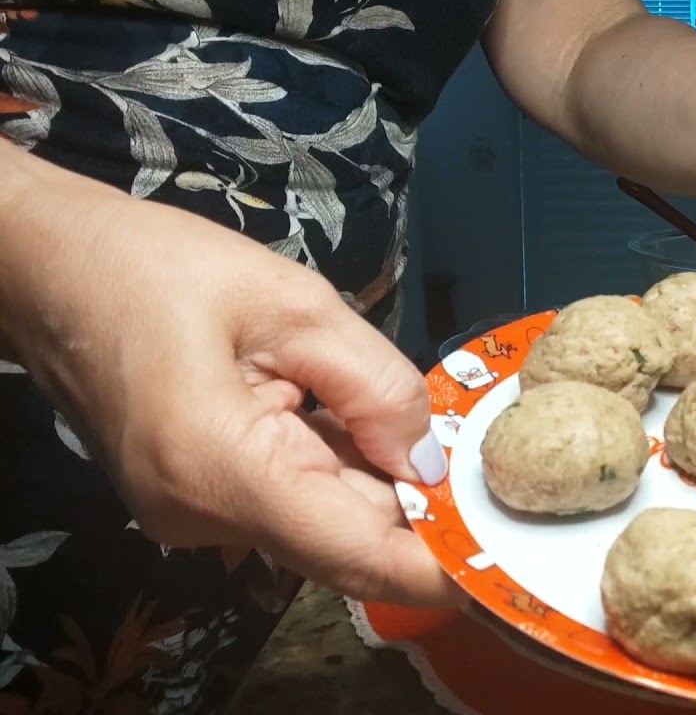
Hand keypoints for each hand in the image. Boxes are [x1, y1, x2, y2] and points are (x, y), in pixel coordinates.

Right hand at [0, 166, 456, 608]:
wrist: (51, 270)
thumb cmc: (158, 268)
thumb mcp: (293, 304)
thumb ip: (376, 386)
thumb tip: (432, 460)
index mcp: (222, 470)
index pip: (358, 554)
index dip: (440, 566)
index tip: (505, 557)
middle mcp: (205, 518)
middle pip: (347, 541)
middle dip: (420, 508)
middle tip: (480, 459)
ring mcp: (195, 518)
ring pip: (322, 522)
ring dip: (377, 482)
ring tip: (402, 414)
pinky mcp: (198, 500)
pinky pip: (291, 501)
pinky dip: (336, 471)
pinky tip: (350, 419)